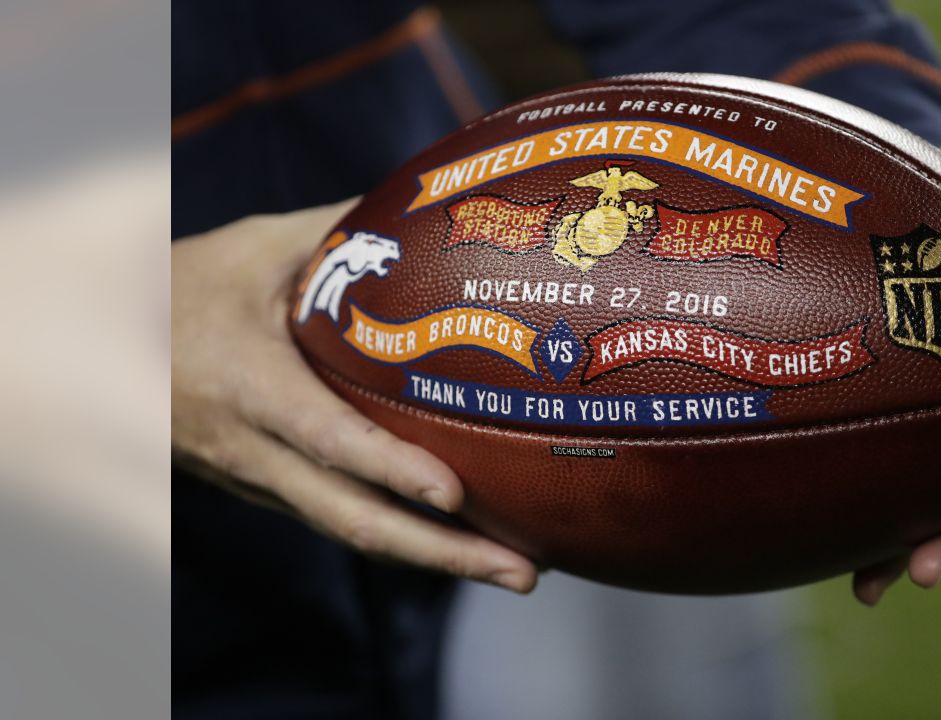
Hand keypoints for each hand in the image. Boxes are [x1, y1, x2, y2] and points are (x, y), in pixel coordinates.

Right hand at [172, 200, 538, 592]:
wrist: (103, 346)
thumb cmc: (187, 288)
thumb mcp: (256, 248)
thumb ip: (339, 230)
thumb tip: (427, 201)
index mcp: (250, 386)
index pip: (327, 438)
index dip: (390, 469)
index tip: (453, 495)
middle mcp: (256, 450)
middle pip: (354, 519)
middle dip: (444, 554)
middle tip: (525, 573)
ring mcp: (263, 482)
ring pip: (351, 534)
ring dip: (435, 561)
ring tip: (516, 572)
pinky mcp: (273, 492)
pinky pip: (341, 523)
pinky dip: (403, 545)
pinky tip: (462, 547)